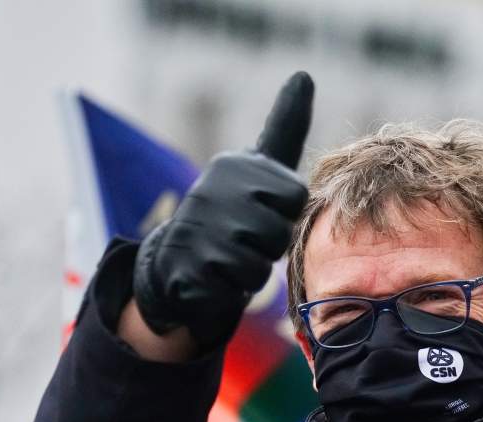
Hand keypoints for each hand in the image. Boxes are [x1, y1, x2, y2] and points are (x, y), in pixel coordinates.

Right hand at [131, 71, 313, 347]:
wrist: (178, 259)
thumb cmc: (233, 210)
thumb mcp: (259, 165)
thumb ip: (285, 125)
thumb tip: (304, 74)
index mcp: (236, 166)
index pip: (295, 197)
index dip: (284, 211)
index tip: (262, 207)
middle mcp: (215, 191)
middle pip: (280, 233)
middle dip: (268, 244)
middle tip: (243, 237)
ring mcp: (200, 230)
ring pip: (261, 264)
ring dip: (251, 267)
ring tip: (229, 255)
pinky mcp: (191, 268)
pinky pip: (239, 287)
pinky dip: (230, 287)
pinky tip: (213, 273)